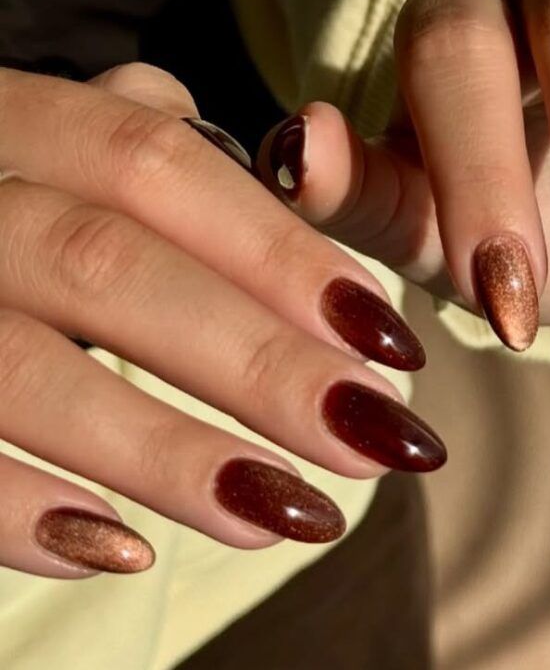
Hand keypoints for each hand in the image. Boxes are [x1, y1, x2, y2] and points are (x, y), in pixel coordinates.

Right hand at [0, 63, 443, 579]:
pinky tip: (124, 550)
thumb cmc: (28, 199)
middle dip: (258, 362)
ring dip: (170, 454)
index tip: (391, 339)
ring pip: (24, 369)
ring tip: (292, 510)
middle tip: (377, 436)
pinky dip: (17, 510)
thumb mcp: (86, 149)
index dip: (281, 253)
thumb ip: (174, 152)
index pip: (161, 165)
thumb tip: (305, 159)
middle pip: (109, 267)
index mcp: (27, 120)